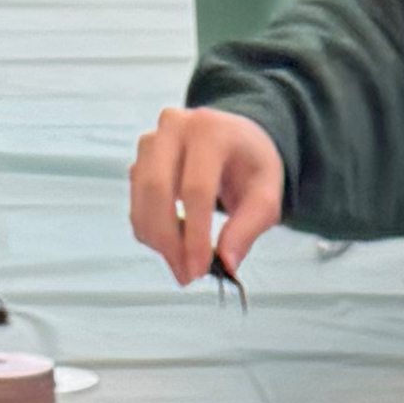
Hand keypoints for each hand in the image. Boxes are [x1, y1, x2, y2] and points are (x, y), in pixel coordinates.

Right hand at [128, 103, 288, 285]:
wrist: (236, 138)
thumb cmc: (252, 164)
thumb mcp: (266, 195)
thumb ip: (248, 228)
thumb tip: (226, 263)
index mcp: (211, 130)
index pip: (195, 189)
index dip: (194, 235)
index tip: (199, 270)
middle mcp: (175, 127)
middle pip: (157, 189)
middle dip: (169, 240)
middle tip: (186, 275)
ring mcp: (153, 140)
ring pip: (141, 196)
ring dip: (157, 239)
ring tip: (182, 265)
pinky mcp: (141, 159)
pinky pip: (137, 200)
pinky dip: (151, 230)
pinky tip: (173, 245)